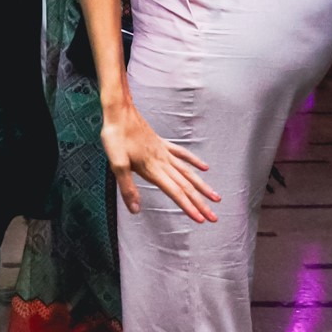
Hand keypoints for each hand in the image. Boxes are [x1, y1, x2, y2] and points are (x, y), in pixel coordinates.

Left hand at [101, 101, 219, 221]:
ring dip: (203, 186)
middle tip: (214, 217)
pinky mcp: (162, 143)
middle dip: (201, 203)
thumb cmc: (116, 136)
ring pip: (189, 172)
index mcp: (153, 169)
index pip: (175, 192)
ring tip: (216, 197)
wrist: (119, 111)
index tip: (201, 219)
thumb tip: (135, 210)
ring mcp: (164, 152)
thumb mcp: (116, 164)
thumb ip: (127, 188)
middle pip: (186, 186)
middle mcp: (163, 162)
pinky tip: (205, 167)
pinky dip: (194, 161)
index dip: (188, 207)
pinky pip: (182, 154)